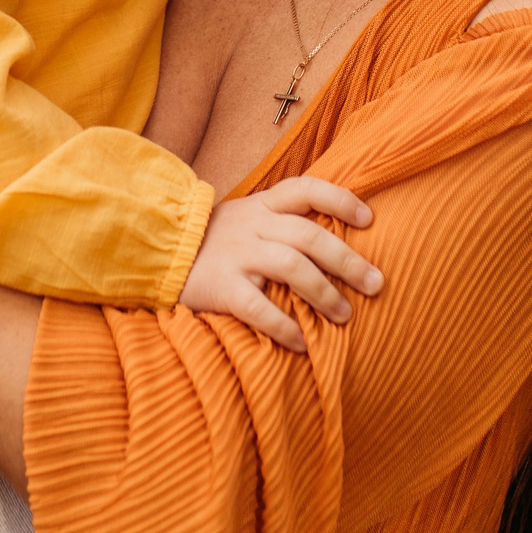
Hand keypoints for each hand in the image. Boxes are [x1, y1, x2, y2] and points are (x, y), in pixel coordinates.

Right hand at [179, 177, 384, 351]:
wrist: (155, 251)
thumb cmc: (212, 241)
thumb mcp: (245, 218)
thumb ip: (281, 222)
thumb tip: (334, 240)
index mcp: (261, 205)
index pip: (306, 189)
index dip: (341, 199)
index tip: (369, 219)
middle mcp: (252, 225)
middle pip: (309, 235)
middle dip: (347, 260)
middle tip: (376, 284)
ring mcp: (236, 255)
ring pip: (291, 266)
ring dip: (324, 293)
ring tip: (344, 316)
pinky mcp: (220, 286)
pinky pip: (258, 307)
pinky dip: (283, 326)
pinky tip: (301, 343)